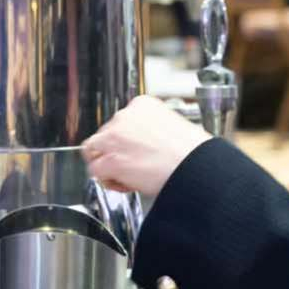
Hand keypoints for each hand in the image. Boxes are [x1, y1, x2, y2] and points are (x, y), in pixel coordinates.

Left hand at [83, 96, 213, 197]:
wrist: (194, 166)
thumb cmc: (191, 153)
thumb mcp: (172, 127)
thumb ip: (150, 130)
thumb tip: (143, 143)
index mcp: (141, 105)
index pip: (119, 121)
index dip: (125, 140)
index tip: (135, 150)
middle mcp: (124, 117)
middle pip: (105, 135)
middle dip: (115, 152)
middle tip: (132, 165)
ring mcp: (114, 138)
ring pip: (94, 151)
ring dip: (106, 164)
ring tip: (127, 175)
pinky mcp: (110, 160)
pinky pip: (96, 171)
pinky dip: (108, 180)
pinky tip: (126, 183)